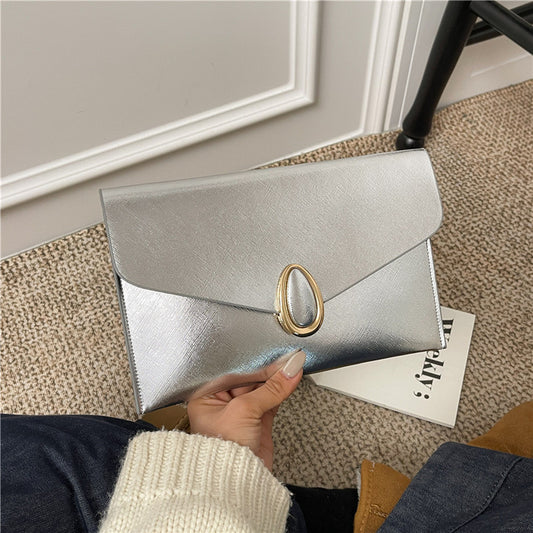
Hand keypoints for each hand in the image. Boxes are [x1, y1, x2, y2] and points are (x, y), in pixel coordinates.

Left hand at [187, 350, 304, 469]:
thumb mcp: (245, 410)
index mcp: (205, 395)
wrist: (236, 486)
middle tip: (284, 358)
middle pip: (247, 377)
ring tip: (290, 365)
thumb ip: (271, 388)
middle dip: (266, 368)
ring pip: (261, 387)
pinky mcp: (256, 421)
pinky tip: (290, 379)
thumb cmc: (221, 455)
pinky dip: (281, 390)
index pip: (231, 370)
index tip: (269, 352)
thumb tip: (290, 369)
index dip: (251, 360)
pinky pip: (271, 399)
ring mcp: (240, 412)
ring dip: (276, 378)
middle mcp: (221, 402)